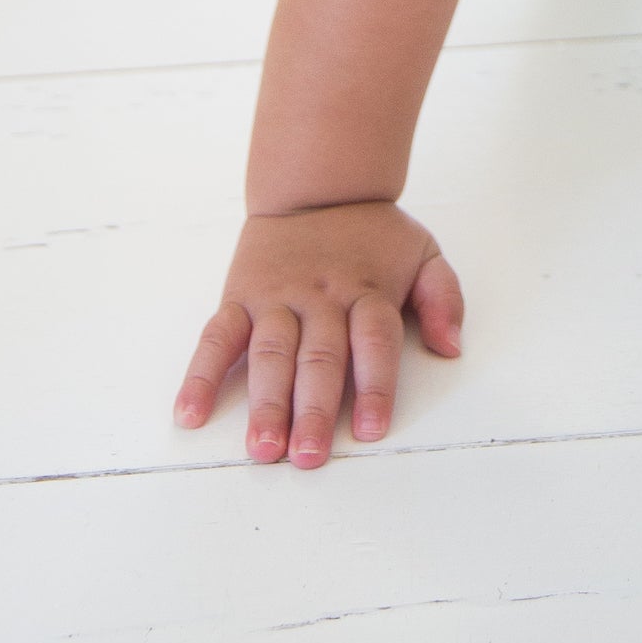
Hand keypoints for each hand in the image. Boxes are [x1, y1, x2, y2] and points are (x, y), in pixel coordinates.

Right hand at [175, 202, 464, 468]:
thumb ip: (444, 298)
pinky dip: (200, 375)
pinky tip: (190, 413)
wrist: (316, 185)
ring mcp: (276, 298)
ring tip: (261, 449)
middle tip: (306, 457)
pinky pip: (217, 337)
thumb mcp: (423, 252)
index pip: (373, 342)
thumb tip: (452, 347)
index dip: (373, 386)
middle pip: (317, 357)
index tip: (369, 430)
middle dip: (311, 410)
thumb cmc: (372, 234)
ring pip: (269, 353)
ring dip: (264, 403)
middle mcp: (320, 298)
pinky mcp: (239, 297)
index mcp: (366, 291)